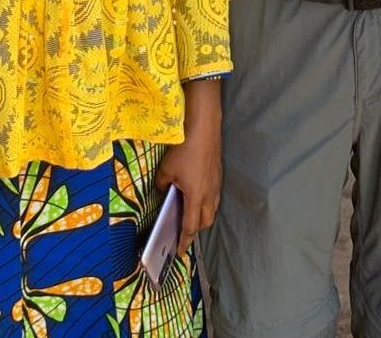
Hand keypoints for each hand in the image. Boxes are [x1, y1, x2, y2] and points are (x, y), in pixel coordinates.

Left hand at [155, 78, 222, 253]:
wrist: (204, 128)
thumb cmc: (184, 149)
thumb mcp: (166, 168)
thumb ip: (162, 184)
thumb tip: (162, 190)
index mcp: (196, 197)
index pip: (191, 226)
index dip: (184, 240)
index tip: (180, 252)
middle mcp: (209, 195)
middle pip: (206, 221)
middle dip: (196, 229)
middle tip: (184, 230)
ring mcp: (216, 184)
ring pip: (212, 208)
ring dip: (203, 215)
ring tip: (191, 213)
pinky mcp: (218, 174)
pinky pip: (214, 196)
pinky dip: (207, 201)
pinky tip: (198, 193)